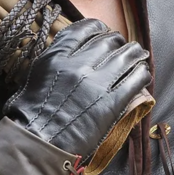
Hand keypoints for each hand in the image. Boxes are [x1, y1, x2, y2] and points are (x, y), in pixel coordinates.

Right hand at [4, 19, 151, 160]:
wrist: (37, 144)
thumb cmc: (29, 117)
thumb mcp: (36, 77)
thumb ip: (55, 61)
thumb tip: (73, 54)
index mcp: (56, 57)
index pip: (85, 29)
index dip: (99, 29)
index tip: (105, 33)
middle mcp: (78, 65)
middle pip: (109, 41)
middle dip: (119, 42)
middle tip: (125, 47)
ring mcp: (96, 83)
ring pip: (126, 57)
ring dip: (136, 54)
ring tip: (140, 55)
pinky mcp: (111, 103)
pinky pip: (135, 80)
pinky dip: (143, 74)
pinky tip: (144, 74)